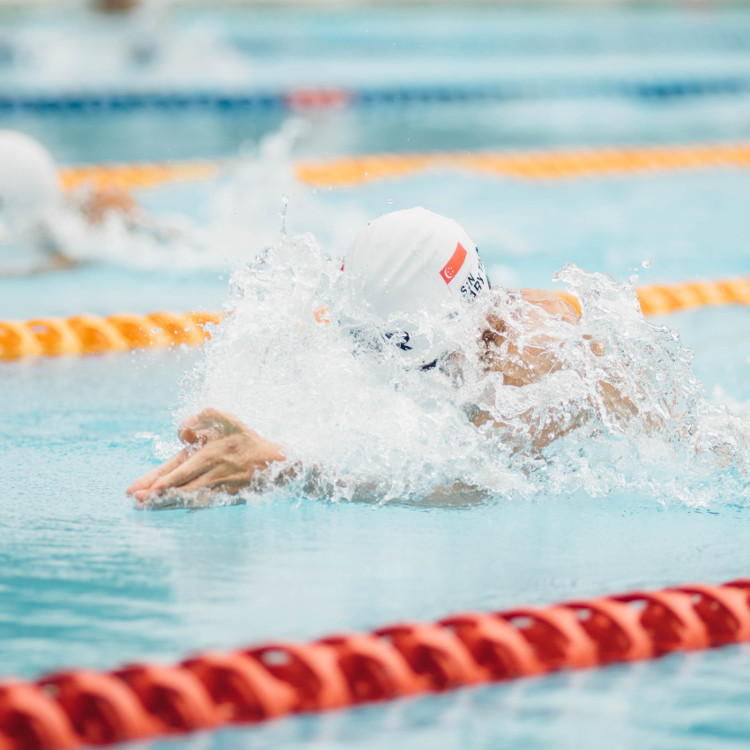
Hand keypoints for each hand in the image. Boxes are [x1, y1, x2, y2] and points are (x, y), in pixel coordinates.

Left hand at [127, 408, 284, 506]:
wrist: (274, 462)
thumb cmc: (248, 439)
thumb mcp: (229, 420)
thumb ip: (207, 416)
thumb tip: (183, 427)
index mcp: (210, 454)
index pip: (182, 469)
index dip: (165, 479)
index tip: (148, 488)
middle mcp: (212, 472)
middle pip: (181, 487)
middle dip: (158, 495)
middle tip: (137, 501)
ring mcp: (218, 487)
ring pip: (188, 498)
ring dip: (167, 503)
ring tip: (147, 507)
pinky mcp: (225, 497)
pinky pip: (202, 504)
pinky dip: (186, 509)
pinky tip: (173, 511)